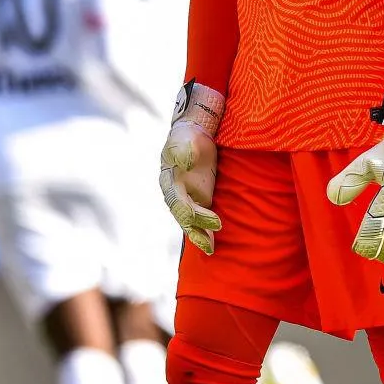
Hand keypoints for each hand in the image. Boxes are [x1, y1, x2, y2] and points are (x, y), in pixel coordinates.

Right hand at [159, 82, 224, 253]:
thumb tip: (186, 162)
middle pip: (183, 216)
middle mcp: (175, 194)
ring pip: (189, 222)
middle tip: (215, 232)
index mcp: (168, 181)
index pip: (177, 202)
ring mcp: (186, 199)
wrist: (193, 135)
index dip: (191, 212)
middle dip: (197, 227)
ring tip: (210, 249)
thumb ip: (183, 150)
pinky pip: (199, 220)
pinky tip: (212, 245)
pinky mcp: (198, 200)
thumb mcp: (184, 140)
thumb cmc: (187, 137)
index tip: (212, 216)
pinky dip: (204, 232)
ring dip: (199, 236)